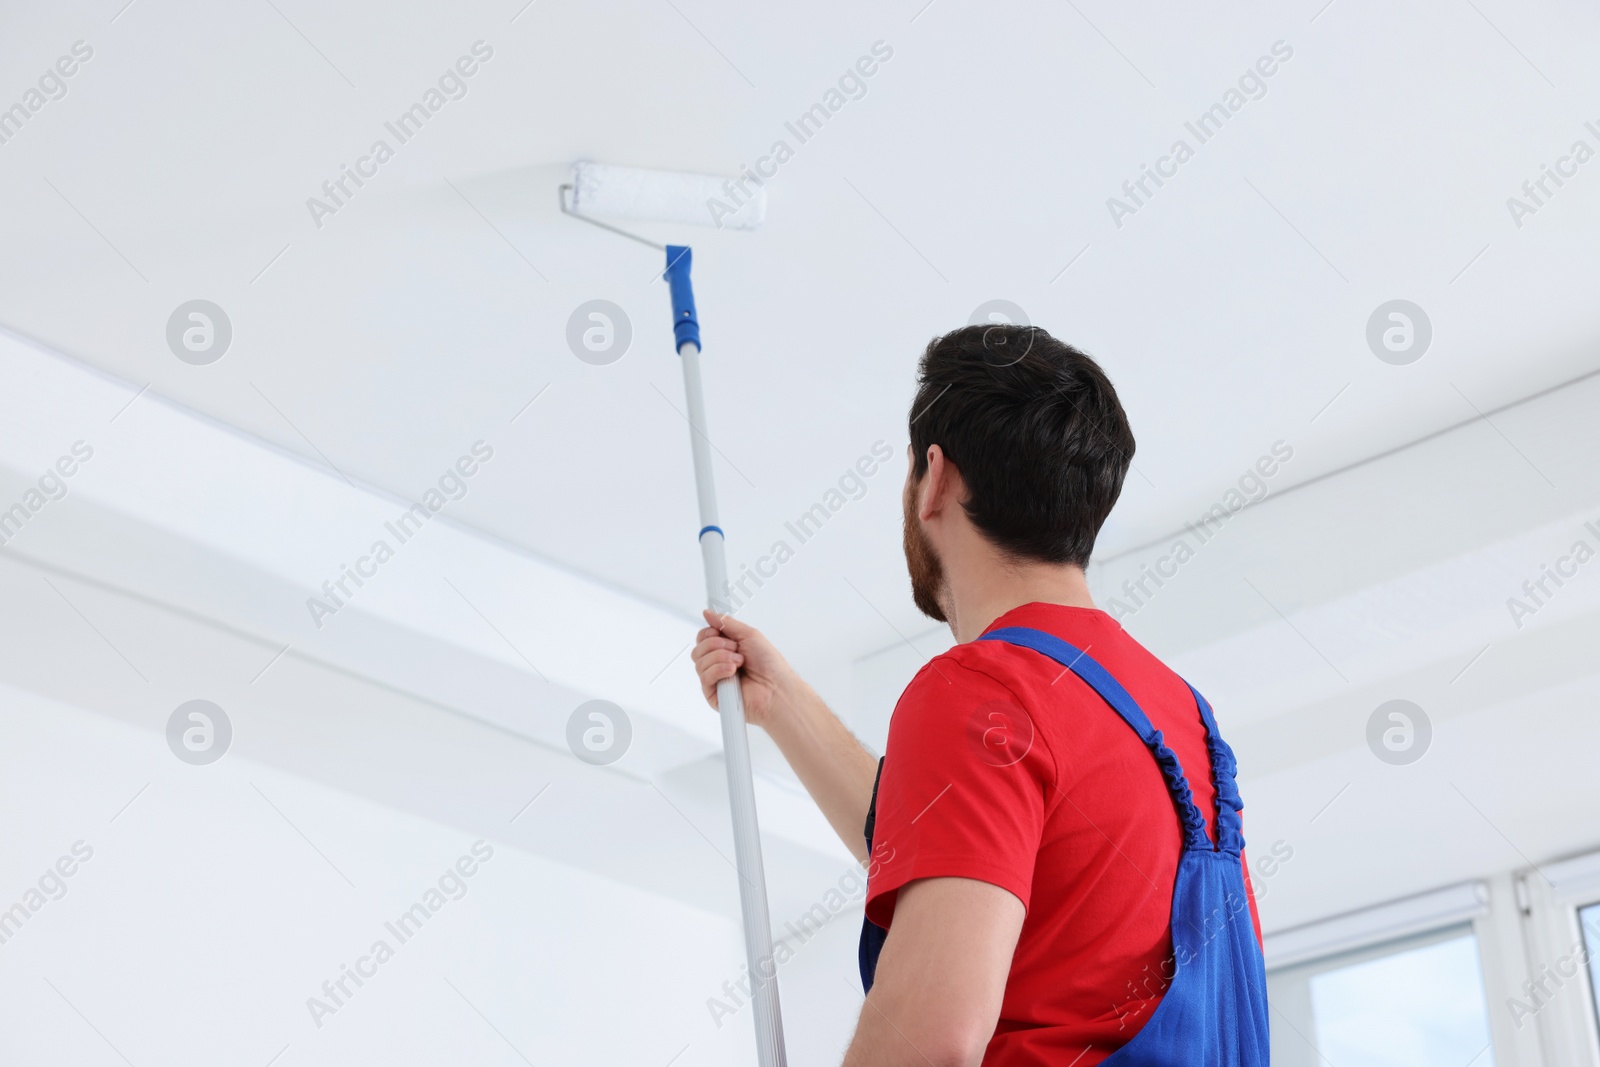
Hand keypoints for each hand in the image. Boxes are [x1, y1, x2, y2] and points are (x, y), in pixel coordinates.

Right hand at [691, 609, 792, 729]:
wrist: (776, 688)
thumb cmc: (769, 665)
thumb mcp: (749, 635)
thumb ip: (726, 623)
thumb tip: (708, 613)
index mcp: (726, 649)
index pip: (703, 638)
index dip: (708, 633)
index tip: (718, 632)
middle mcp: (719, 663)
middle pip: (698, 649)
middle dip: (716, 644)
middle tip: (735, 648)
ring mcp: (716, 679)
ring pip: (700, 662)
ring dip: (721, 658)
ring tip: (739, 663)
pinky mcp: (713, 694)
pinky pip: (704, 677)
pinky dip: (719, 670)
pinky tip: (732, 672)